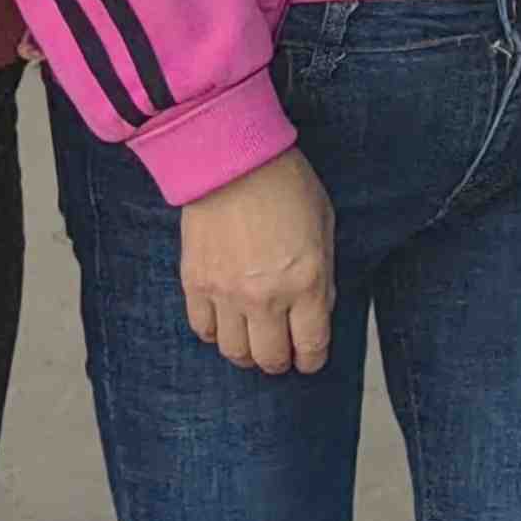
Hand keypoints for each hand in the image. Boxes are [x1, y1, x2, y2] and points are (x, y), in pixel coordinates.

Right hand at [177, 146, 334, 375]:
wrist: (232, 158)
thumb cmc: (287, 185)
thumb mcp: (324, 227)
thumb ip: (321, 277)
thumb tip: (315, 313)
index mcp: (305, 282)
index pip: (311, 346)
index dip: (312, 360)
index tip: (310, 359)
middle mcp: (265, 297)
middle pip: (270, 359)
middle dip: (280, 362)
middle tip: (281, 353)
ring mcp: (226, 293)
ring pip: (234, 352)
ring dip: (246, 352)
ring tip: (253, 341)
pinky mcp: (195, 283)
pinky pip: (202, 329)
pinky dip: (215, 333)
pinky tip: (225, 322)